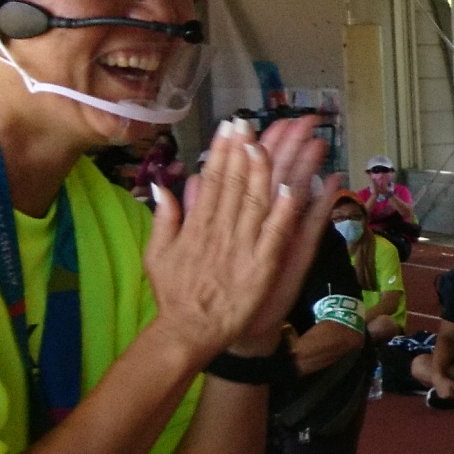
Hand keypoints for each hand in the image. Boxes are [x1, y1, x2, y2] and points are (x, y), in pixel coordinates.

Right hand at [144, 118, 329, 360]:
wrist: (188, 333)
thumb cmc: (175, 295)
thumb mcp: (157, 253)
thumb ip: (164, 217)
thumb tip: (163, 185)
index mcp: (198, 225)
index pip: (213, 179)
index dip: (224, 150)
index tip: (232, 127)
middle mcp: (221, 230)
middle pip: (236, 182)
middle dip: (246, 149)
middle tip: (255, 120)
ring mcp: (242, 247)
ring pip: (258, 201)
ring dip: (268, 169)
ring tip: (276, 141)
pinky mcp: (262, 267)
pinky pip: (277, 234)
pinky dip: (286, 211)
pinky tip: (296, 187)